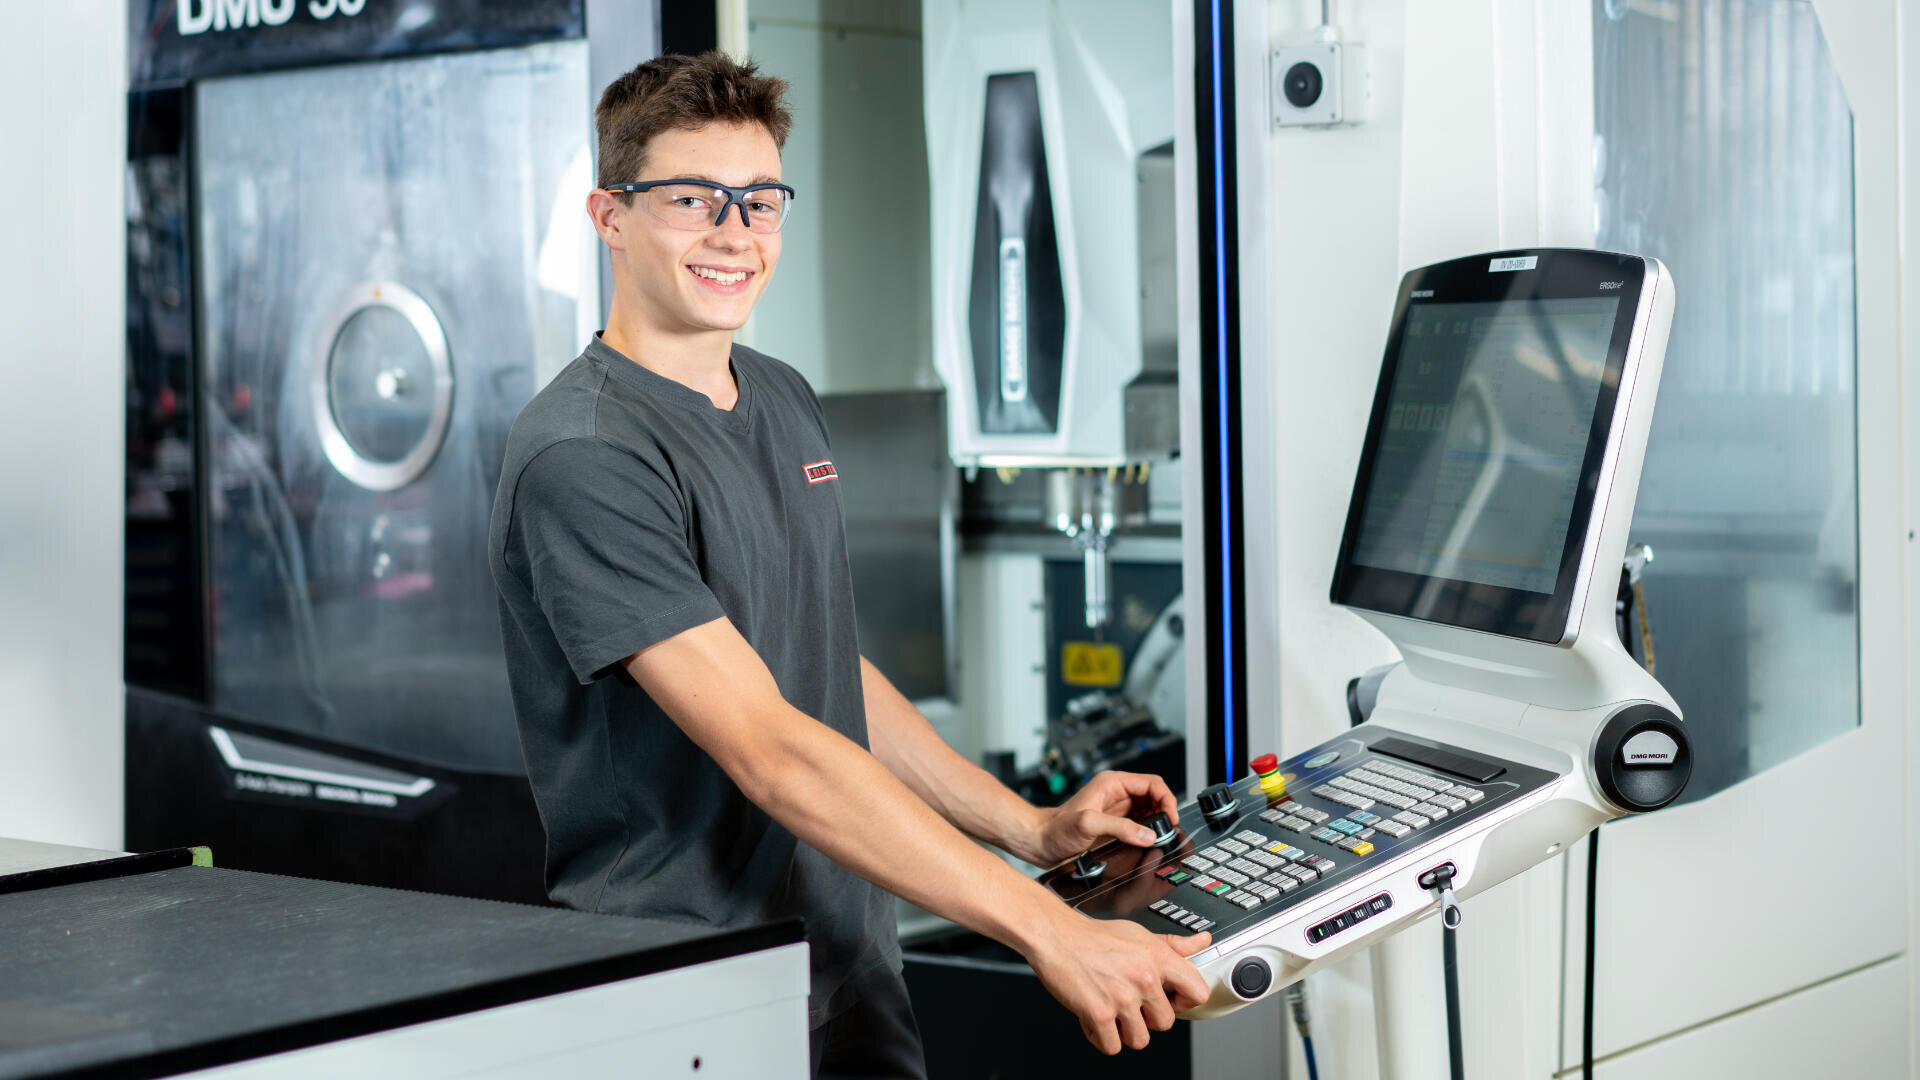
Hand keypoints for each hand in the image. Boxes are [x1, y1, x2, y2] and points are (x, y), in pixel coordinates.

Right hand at [1024, 908, 1212, 1053]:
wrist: (1056, 937)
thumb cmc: (1095, 937)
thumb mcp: (1140, 934)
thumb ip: (1173, 944)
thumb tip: (1201, 942)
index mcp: (1158, 958)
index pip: (1198, 992)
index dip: (1186, 1001)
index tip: (1171, 999)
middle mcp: (1144, 978)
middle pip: (1166, 1023)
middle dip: (1147, 1018)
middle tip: (1130, 1003)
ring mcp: (1122, 998)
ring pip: (1140, 1040)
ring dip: (1125, 1031)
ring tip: (1113, 1011)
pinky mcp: (1099, 1014)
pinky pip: (1112, 1046)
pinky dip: (1102, 1038)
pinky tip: (1096, 1018)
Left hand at [1025, 770, 1180, 867]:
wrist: (1041, 841)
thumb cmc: (1056, 829)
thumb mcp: (1089, 825)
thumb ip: (1120, 828)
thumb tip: (1148, 835)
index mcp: (1112, 783)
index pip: (1152, 783)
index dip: (1166, 799)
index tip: (1171, 818)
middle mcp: (1116, 792)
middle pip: (1154, 795)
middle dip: (1164, 811)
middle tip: (1167, 830)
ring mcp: (1117, 808)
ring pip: (1149, 809)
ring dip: (1157, 822)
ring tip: (1160, 836)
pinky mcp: (1115, 823)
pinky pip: (1140, 823)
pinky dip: (1148, 831)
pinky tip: (1148, 841)